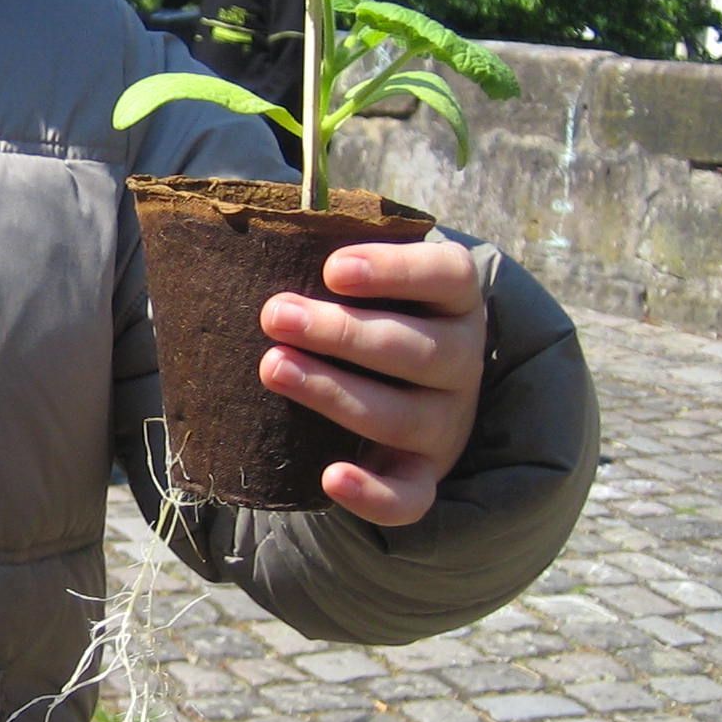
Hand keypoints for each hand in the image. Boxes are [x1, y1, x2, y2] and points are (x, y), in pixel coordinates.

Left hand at [257, 240, 485, 526]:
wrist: (408, 387)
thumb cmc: (371, 313)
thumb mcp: (369, 280)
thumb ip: (335, 256)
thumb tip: (260, 222)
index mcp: (456, 301)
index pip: (447, 275)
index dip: (394, 270)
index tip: (332, 268)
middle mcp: (461, 361)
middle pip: (415, 349)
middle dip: (339, 333)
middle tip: (274, 314)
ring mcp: (446, 423)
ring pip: (401, 416)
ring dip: (333, 392)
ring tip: (273, 367)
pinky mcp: (423, 474)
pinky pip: (410, 498)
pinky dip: (373, 495)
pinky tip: (331, 478)